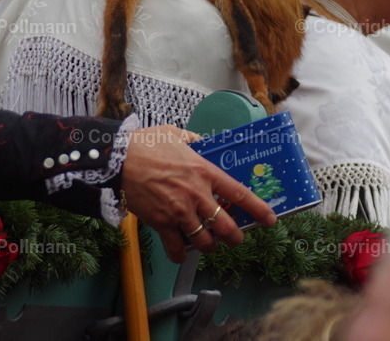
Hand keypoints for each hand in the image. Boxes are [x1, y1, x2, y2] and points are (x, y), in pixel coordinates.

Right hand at [120, 125, 275, 262]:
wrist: (119, 158)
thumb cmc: (147, 144)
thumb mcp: (178, 134)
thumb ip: (195, 140)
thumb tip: (203, 141)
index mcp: (205, 172)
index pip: (239, 194)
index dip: (258, 209)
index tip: (270, 219)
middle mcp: (196, 195)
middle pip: (226, 226)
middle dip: (235, 237)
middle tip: (236, 239)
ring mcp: (179, 211)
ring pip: (203, 241)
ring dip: (209, 246)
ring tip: (210, 245)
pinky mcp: (161, 222)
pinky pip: (176, 247)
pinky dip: (180, 255)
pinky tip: (181, 255)